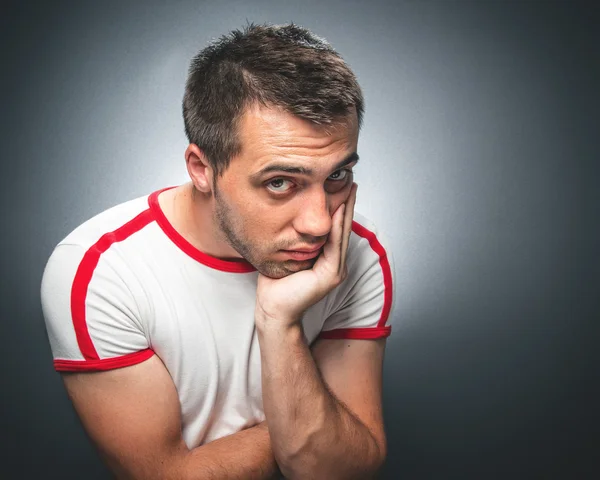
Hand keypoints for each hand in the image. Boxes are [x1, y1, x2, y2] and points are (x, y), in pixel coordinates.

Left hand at [255, 183, 357, 330]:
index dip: (339, 208)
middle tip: (351, 181)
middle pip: (342, 228)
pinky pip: (335, 245)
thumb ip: (296, 240)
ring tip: (350, 190)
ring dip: (347, 211)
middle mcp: (335, 263)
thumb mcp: (287, 254)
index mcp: (326, 259)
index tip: (340, 187)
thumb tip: (291, 220)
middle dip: (347, 204)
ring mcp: (335, 270)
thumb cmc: (275, 284)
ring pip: (341, 234)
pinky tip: (338, 210)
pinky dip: (337, 226)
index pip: (335, 229)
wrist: (273, 308)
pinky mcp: (331, 275)